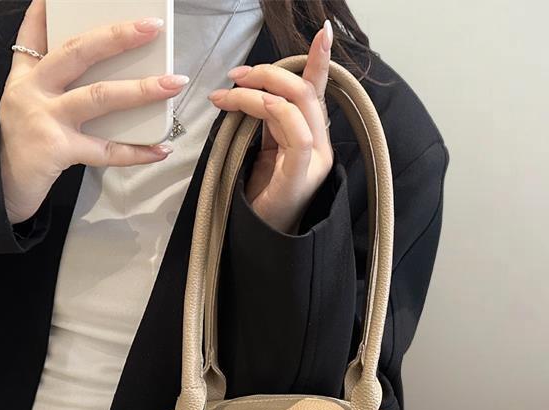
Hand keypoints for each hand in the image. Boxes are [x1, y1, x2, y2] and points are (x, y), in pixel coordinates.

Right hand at [0, 0, 187, 224]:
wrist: (0, 189)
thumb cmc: (23, 147)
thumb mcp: (26, 106)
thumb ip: (52, 85)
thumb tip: (101, 76)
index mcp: (25, 77)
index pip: (34, 35)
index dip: (47, 11)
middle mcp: (31, 91)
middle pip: (77, 53)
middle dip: (117, 37)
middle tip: (151, 27)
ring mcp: (43, 118)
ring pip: (98, 96)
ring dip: (140, 89)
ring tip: (173, 83)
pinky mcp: (57, 149)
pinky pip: (106, 150)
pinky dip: (137, 151)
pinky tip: (163, 148)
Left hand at [208, 20, 334, 234]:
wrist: (262, 239)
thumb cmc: (261, 199)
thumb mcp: (264, 152)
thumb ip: (267, 124)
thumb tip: (254, 92)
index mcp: (312, 138)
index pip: (316, 92)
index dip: (318, 62)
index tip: (322, 32)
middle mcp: (320, 146)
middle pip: (305, 92)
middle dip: (270, 73)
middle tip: (235, 75)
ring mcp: (314, 161)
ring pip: (297, 105)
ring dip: (259, 90)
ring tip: (226, 95)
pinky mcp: (301, 175)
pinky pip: (296, 133)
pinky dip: (271, 111)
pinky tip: (247, 107)